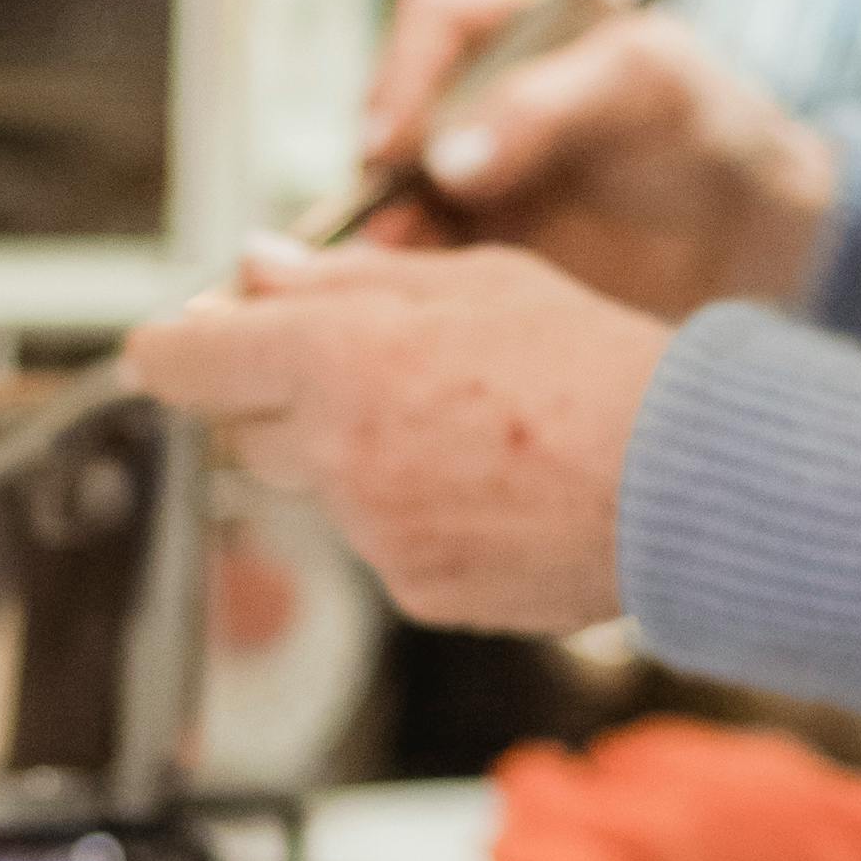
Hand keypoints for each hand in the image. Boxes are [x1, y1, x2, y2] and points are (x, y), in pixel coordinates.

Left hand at [128, 240, 667, 633]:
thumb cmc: (592, 363)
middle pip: (242, 430)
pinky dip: (416, 515)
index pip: (183, 360)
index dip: (174, 347)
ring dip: (358, 456)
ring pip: (320, 488)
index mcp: (342, 355)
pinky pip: (381, 544)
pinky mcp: (414, 591)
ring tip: (468, 427)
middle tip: (371, 369)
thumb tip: (252, 269)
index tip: (180, 343)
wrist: (685, 482)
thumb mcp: (474, 281)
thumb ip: (345, 279)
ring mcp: (373, 532)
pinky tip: (492, 486)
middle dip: (281, 398)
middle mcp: (340, 451)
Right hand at [354, 0, 838, 322]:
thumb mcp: (646, 87)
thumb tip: (445, 159)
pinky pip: (420, 243)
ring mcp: (480, 157)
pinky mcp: (481, 231)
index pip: (435, 21)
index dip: (405, 75)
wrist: (757, 243)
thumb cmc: (714, 133)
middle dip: (387, 163)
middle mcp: (487, 80)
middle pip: (399, 105)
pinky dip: (408, 265)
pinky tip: (415, 292)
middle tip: (391, 221)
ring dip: (388, 221)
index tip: (396, 146)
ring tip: (397, 266)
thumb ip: (545, 107)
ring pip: (397, 180)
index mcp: (528, 12)